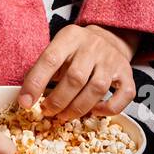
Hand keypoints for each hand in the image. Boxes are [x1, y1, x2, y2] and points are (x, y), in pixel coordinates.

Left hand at [17, 23, 136, 119]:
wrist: (108, 38)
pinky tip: (94, 111)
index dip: (36, 83)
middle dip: (58, 101)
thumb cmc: (75, 50)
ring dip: (78, 108)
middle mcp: (93, 46)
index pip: (50, 60)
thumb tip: (26, 99)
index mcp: (70, 37)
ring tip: (64, 116)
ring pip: (97, 89)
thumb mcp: (57, 49)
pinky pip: (123, 96)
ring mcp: (113, 60)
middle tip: (47, 111)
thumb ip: (43, 70)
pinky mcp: (128, 74)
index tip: (25, 103)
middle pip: (75, 78)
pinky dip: (108, 109)